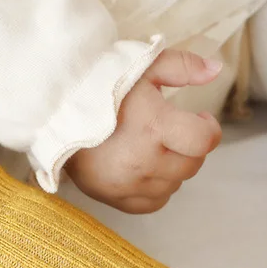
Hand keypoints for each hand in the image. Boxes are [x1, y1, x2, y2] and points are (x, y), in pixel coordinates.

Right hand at [66, 49, 222, 213]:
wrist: (50, 108)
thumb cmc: (98, 82)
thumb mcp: (142, 64)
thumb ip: (183, 67)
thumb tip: (216, 71)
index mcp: (153, 127)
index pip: (204, 141)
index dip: (209, 129)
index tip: (199, 118)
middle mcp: (143, 162)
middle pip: (192, 164)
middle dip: (190, 146)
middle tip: (172, 129)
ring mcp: (128, 185)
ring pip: (174, 185)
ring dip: (173, 167)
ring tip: (152, 145)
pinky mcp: (114, 198)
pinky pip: (154, 203)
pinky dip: (156, 188)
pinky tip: (143, 167)